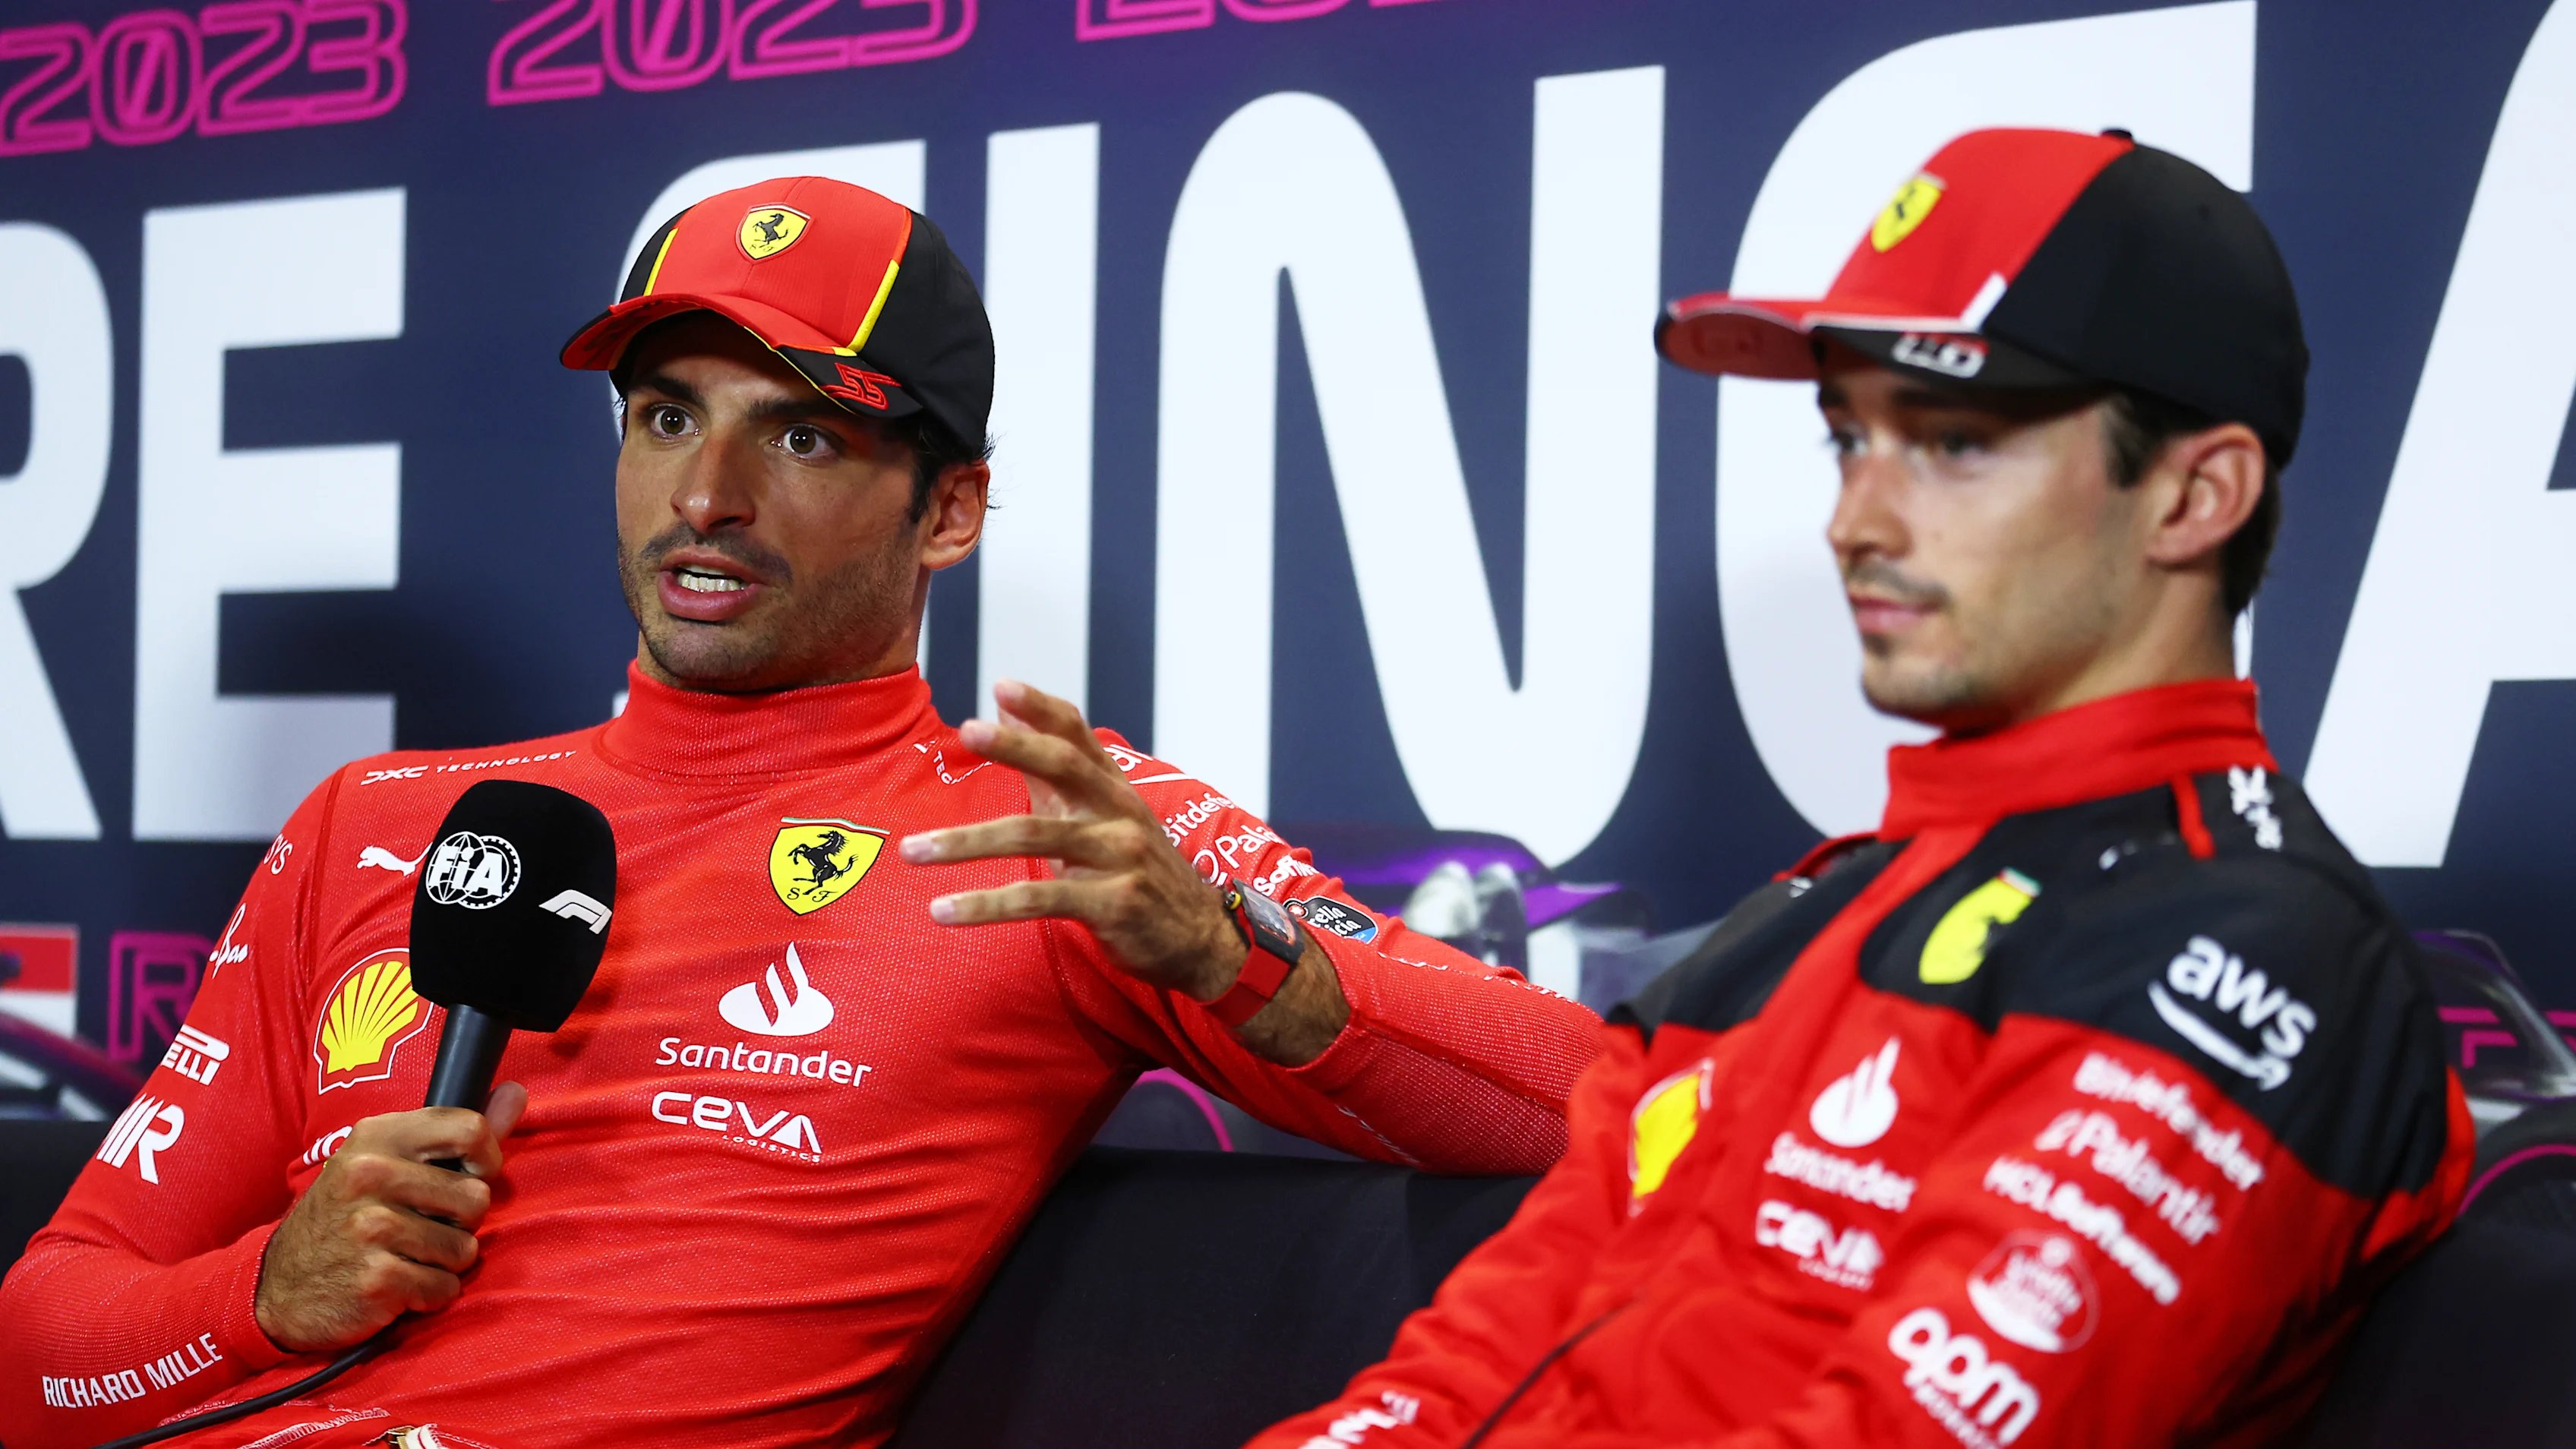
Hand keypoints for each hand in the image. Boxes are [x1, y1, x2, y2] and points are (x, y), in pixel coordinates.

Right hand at [254, 1082, 527, 1352]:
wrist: (279, 1287)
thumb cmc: (348, 1217)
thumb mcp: (388, 1162)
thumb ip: (457, 1133)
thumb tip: (516, 1092)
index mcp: (377, 1137)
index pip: (469, 1129)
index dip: (485, 1157)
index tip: (469, 1174)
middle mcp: (370, 1175)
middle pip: (477, 1195)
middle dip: (462, 1222)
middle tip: (421, 1227)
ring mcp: (370, 1228)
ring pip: (465, 1248)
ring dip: (445, 1262)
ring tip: (407, 1256)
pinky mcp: (376, 1279)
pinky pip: (444, 1288)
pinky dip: (430, 1294)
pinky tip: (398, 1286)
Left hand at [899, 681, 1244, 999]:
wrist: (1198, 937)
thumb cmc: (1134, 870)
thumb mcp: (1100, 817)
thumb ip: (1052, 770)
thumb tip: (1004, 709)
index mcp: (1113, 789)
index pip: (1079, 736)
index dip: (1042, 709)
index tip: (1001, 686)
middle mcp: (1119, 814)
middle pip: (1065, 767)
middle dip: (1015, 746)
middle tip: (965, 730)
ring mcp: (1119, 858)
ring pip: (1034, 837)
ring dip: (965, 843)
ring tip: (912, 852)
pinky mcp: (1111, 904)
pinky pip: (1038, 900)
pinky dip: (985, 905)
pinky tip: (943, 912)